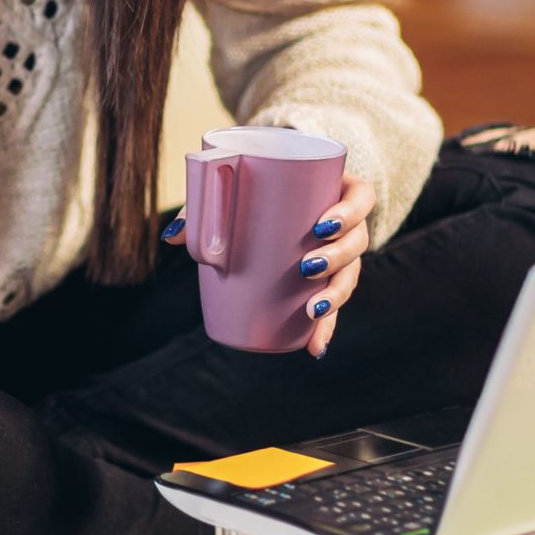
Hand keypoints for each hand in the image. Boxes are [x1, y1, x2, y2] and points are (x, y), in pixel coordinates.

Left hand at [167, 172, 376, 357]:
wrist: (275, 194)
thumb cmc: (260, 187)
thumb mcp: (238, 189)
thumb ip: (207, 205)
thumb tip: (172, 236)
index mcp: (338, 190)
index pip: (362, 197)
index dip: (350, 211)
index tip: (322, 224)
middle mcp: (349, 223)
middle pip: (358, 241)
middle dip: (337, 258)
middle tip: (306, 267)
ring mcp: (342, 252)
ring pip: (352, 275)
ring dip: (336, 296)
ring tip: (313, 311)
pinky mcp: (329, 278)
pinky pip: (334, 303)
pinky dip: (325, 328)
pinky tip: (315, 347)